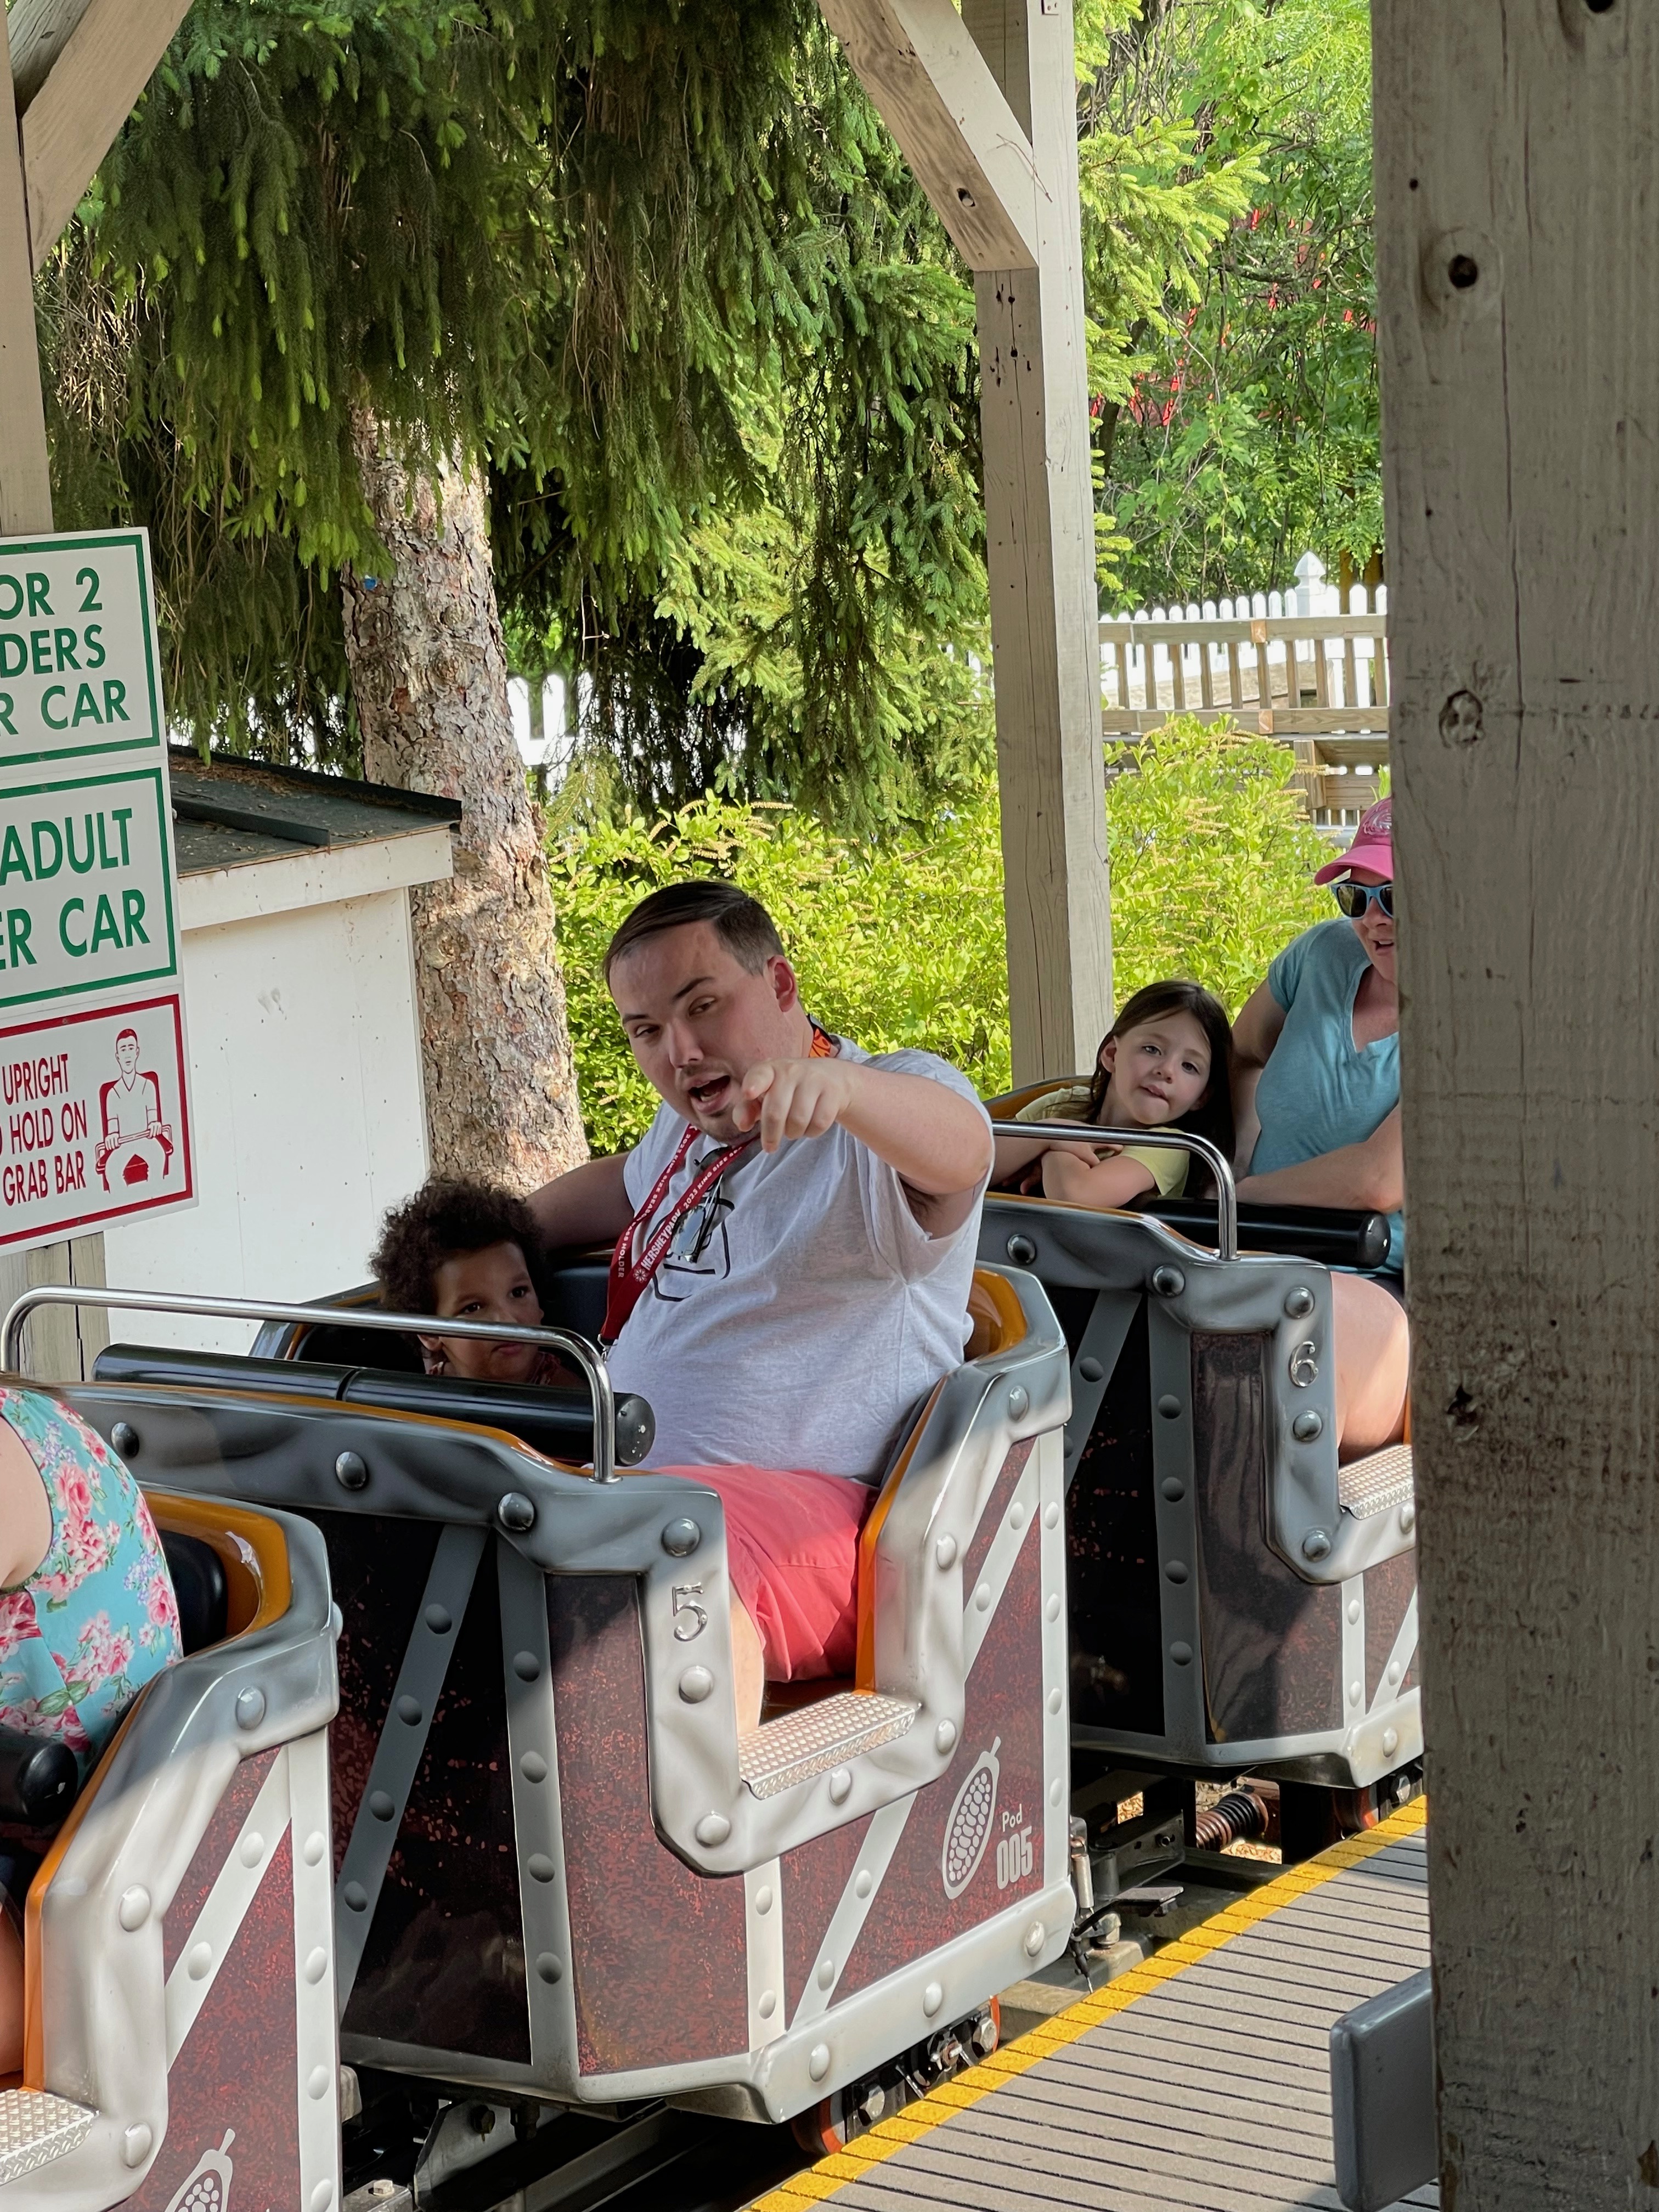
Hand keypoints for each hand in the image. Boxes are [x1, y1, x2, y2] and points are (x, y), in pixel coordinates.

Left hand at [733, 1057, 856, 1151]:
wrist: (832, 1077)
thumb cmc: (789, 1089)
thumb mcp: (766, 1094)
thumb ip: (747, 1108)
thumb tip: (743, 1125)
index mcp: (769, 1069)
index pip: (759, 1075)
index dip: (753, 1084)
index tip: (748, 1093)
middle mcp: (791, 1071)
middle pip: (775, 1112)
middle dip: (771, 1135)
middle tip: (770, 1146)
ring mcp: (814, 1080)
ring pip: (798, 1121)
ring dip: (793, 1133)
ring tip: (794, 1128)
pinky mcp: (833, 1093)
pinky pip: (818, 1124)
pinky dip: (812, 1132)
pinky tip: (810, 1125)